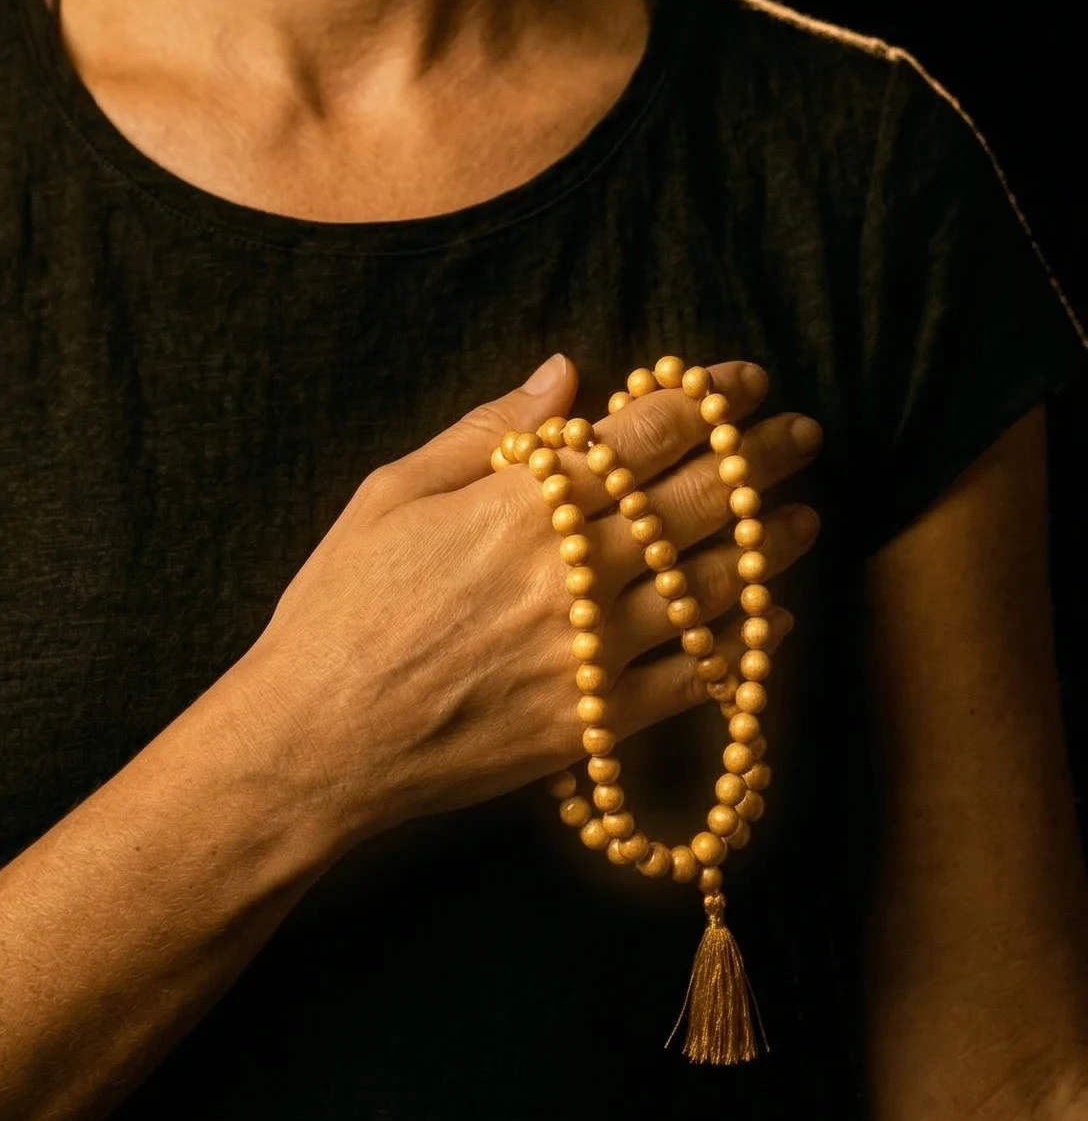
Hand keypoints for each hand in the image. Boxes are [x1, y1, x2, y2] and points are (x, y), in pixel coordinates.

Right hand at [230, 354, 820, 854]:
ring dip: (769, 548)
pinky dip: (739, 650)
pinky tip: (764, 624)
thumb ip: (487, 431)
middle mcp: (574, 577)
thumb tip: (565, 376)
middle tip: (803, 434)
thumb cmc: (338, 610)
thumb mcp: (391, 494)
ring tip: (803, 518)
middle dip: (761, 460)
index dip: (710, 399)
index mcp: (523, 507)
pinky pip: (693, 683)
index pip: (648, 435)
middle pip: (699, 503)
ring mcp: (592, 657)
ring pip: (715, 591)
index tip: (748, 380)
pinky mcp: (595, 726)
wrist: (317, 744)